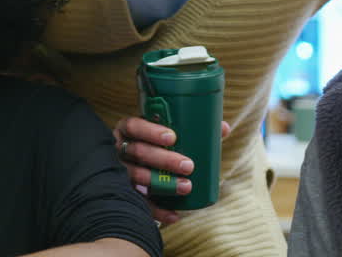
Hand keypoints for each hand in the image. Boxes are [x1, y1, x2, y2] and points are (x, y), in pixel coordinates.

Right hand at [113, 116, 230, 224]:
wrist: (133, 169)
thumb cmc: (154, 147)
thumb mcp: (165, 136)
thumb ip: (191, 131)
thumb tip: (223, 128)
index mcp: (127, 131)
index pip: (133, 126)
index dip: (150, 131)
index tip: (173, 137)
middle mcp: (119, 149)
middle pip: (138, 151)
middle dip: (164, 159)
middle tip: (188, 166)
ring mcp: (118, 171)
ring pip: (136, 176)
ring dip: (162, 183)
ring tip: (186, 187)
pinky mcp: (123, 192)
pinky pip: (139, 202)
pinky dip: (158, 210)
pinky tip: (175, 215)